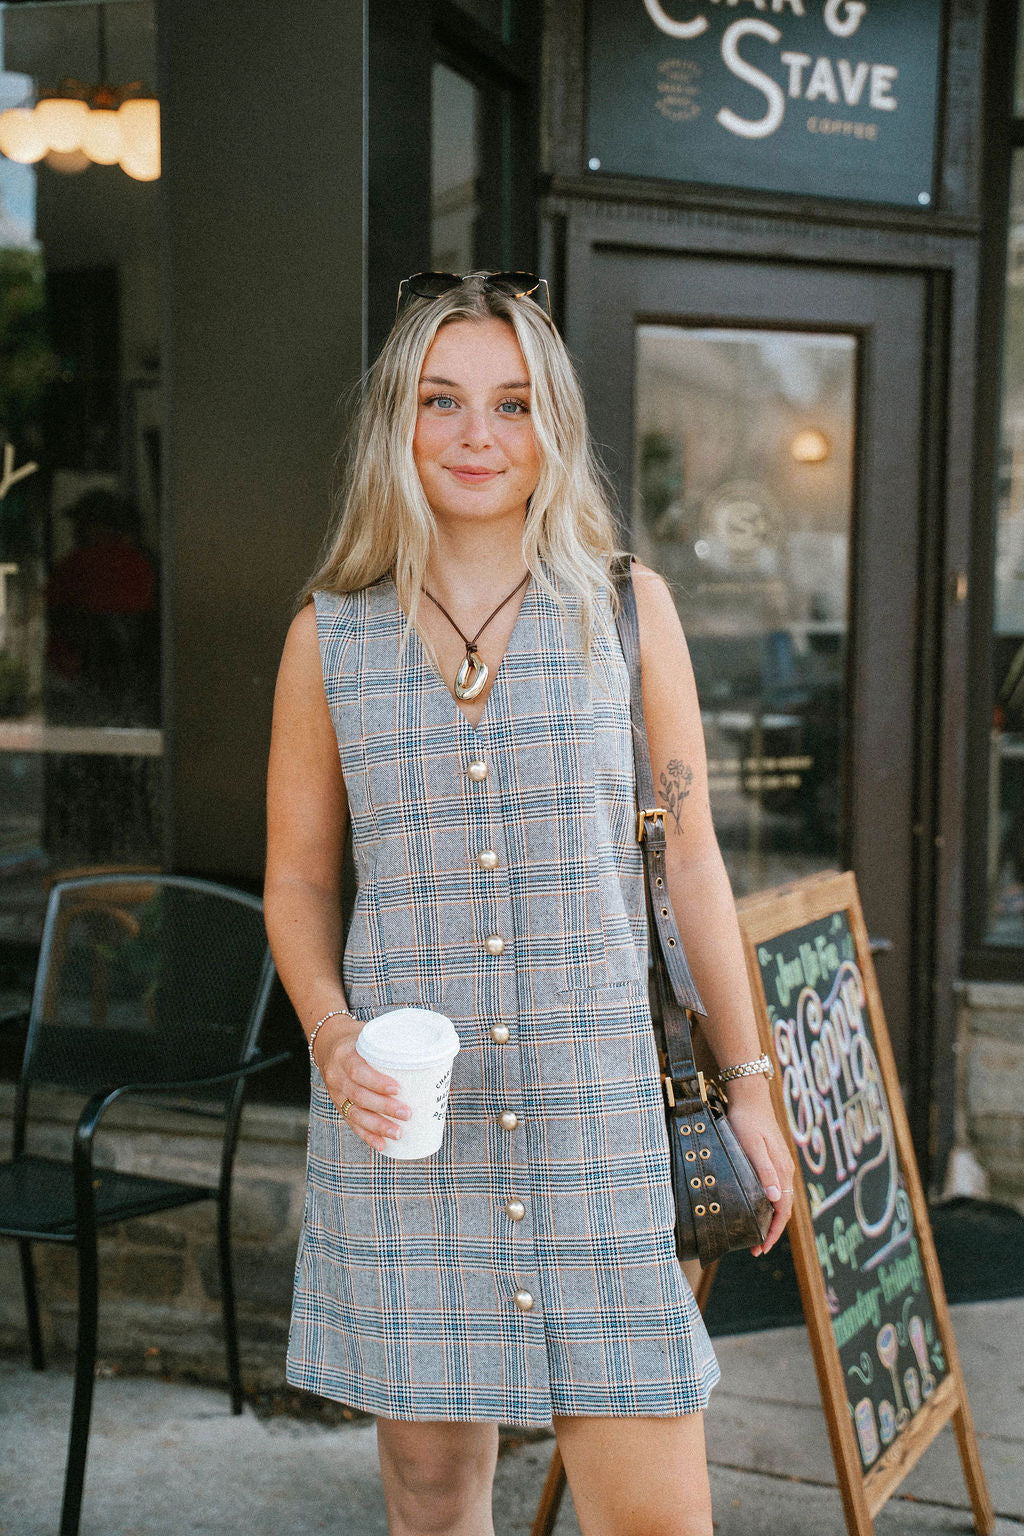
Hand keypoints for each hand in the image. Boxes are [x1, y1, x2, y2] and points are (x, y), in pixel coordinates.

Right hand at [312, 1014, 410, 1151]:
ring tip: (398, 1133)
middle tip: (407, 1114)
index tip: (398, 1089)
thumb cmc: (357, 1038)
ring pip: (355, 1114)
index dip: (377, 1082)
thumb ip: (391, 1042)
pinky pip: (352, 1123)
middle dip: (384, 1108)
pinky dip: (367, 1136)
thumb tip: (431, 1051)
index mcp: (344, 1055)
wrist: (327, 1044)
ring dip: (377, 1126)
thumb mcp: (369, 1033)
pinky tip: (382, 1145)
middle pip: (359, 1096)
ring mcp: (336, 1093)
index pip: (357, 1071)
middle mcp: (336, 1076)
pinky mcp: (339, 1105)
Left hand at [725, 1080, 794, 1255]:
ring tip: (755, 1233)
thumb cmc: (747, 1120)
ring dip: (770, 1219)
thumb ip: (764, 1171)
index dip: (773, 1232)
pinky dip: (769, 1205)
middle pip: (783, 1209)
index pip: (783, 1210)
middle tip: (755, 1249)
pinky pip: (775, 1189)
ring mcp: (780, 1165)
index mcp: (782, 1171)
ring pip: (779, 1200)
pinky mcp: (773, 1159)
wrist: (749, 1096)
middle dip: (771, 1231)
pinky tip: (757, 1207)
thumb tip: (775, 1200)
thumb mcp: (752, 1146)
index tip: (761, 1248)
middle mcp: (785, 1171)